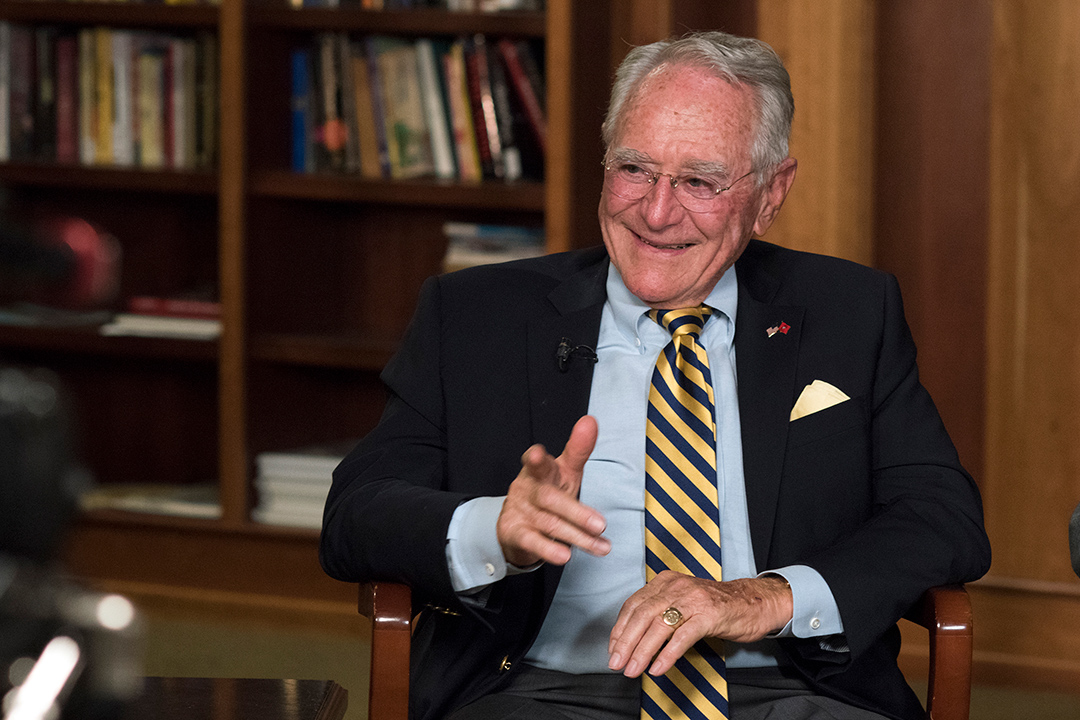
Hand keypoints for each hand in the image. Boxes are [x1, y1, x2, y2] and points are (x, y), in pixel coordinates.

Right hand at [496, 415, 609, 567]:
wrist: (516, 522)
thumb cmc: (547, 490)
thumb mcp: (564, 470)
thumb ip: (578, 448)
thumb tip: (590, 421)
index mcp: (540, 470)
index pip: (538, 462)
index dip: (536, 458)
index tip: (538, 455)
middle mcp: (528, 488)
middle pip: (549, 498)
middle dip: (575, 512)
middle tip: (600, 524)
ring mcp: (520, 511)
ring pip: (549, 523)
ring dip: (576, 536)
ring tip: (600, 546)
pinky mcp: (515, 533)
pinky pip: (532, 542)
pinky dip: (548, 549)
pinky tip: (565, 555)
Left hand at [608, 572, 792, 677]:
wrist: (753, 601)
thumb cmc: (716, 605)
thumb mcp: (682, 601)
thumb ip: (660, 611)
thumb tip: (633, 638)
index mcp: (666, 581)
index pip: (634, 604)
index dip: (620, 629)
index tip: (613, 648)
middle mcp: (677, 586)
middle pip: (642, 615)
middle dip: (626, 642)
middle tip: (617, 662)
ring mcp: (693, 599)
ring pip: (659, 626)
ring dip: (642, 651)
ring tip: (633, 669)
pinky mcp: (709, 615)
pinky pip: (683, 636)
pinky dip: (667, 654)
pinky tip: (658, 668)